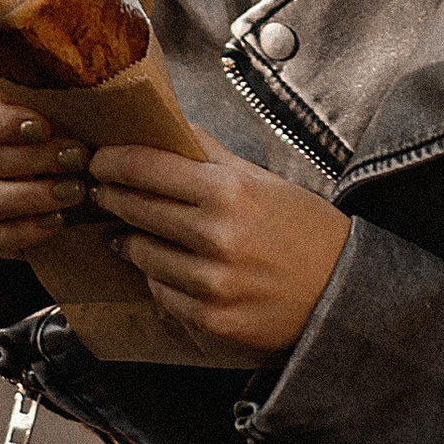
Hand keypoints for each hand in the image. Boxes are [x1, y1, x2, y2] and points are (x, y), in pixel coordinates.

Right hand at [0, 86, 95, 260]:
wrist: (78, 194)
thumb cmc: (76, 139)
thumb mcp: (77, 111)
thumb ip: (83, 86)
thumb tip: (111, 46)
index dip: (3, 121)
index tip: (43, 126)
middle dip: (34, 159)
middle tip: (78, 157)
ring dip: (31, 196)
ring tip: (73, 192)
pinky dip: (24, 232)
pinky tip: (56, 223)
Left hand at [83, 136, 351, 357]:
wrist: (344, 294)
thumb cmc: (304, 231)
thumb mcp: (263, 181)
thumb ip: (210, 155)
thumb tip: (168, 125)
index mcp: (230, 192)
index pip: (145, 167)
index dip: (111, 160)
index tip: (98, 158)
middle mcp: (217, 237)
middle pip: (135, 208)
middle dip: (111, 196)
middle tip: (101, 190)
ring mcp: (212, 283)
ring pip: (141, 254)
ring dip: (132, 240)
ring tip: (132, 231)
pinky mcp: (211, 319)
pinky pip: (160, 292)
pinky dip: (158, 277)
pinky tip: (165, 266)